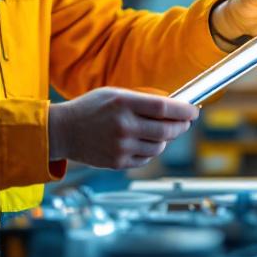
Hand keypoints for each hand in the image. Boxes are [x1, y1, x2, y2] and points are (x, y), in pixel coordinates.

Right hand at [47, 88, 198, 168]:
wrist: (63, 131)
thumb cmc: (90, 109)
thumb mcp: (114, 94)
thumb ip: (141, 100)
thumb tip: (173, 107)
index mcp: (123, 103)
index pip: (164, 108)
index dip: (184, 111)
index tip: (193, 111)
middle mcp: (124, 126)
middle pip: (167, 130)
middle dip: (181, 126)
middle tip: (185, 123)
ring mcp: (121, 146)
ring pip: (159, 147)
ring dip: (166, 140)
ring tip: (161, 132)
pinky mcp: (117, 162)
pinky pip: (146, 159)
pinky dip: (150, 151)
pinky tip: (144, 142)